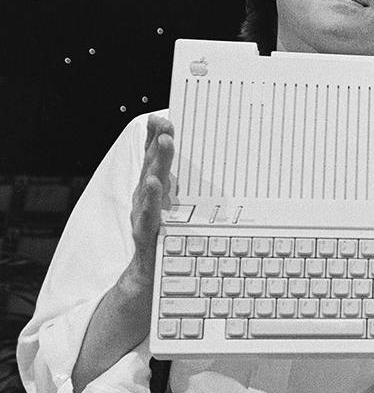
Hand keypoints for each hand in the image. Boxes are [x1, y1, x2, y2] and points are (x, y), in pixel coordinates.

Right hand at [124, 115, 174, 294]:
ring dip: (157, 161)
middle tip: (167, 123)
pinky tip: (153, 184)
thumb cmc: (165, 238)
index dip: (156, 137)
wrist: (148, 275)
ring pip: (150, 183)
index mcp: (153, 189)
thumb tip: (210, 169)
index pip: (154, 158)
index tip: (162, 117)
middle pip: (153, 165)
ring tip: (164, 143)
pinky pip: (148, 213)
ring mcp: (144, 214)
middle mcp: (145, 198)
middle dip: (159, 142)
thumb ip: (185, 190)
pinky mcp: (145, 232)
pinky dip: (150, 197)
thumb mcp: (177, 210)